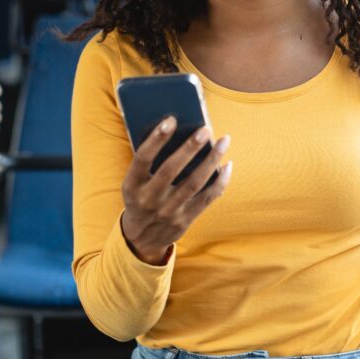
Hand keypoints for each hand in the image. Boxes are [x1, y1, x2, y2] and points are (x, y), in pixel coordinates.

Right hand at [119, 117, 232, 264]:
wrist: (141, 239)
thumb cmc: (141, 198)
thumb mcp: (135, 183)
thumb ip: (150, 163)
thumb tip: (181, 133)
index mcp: (132, 186)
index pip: (142, 158)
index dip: (156, 139)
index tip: (171, 119)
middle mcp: (149, 200)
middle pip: (171, 170)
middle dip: (190, 147)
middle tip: (206, 129)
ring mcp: (168, 212)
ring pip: (194, 183)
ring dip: (212, 160)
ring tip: (224, 141)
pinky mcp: (185, 221)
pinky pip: (207, 198)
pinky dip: (220, 181)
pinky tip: (228, 165)